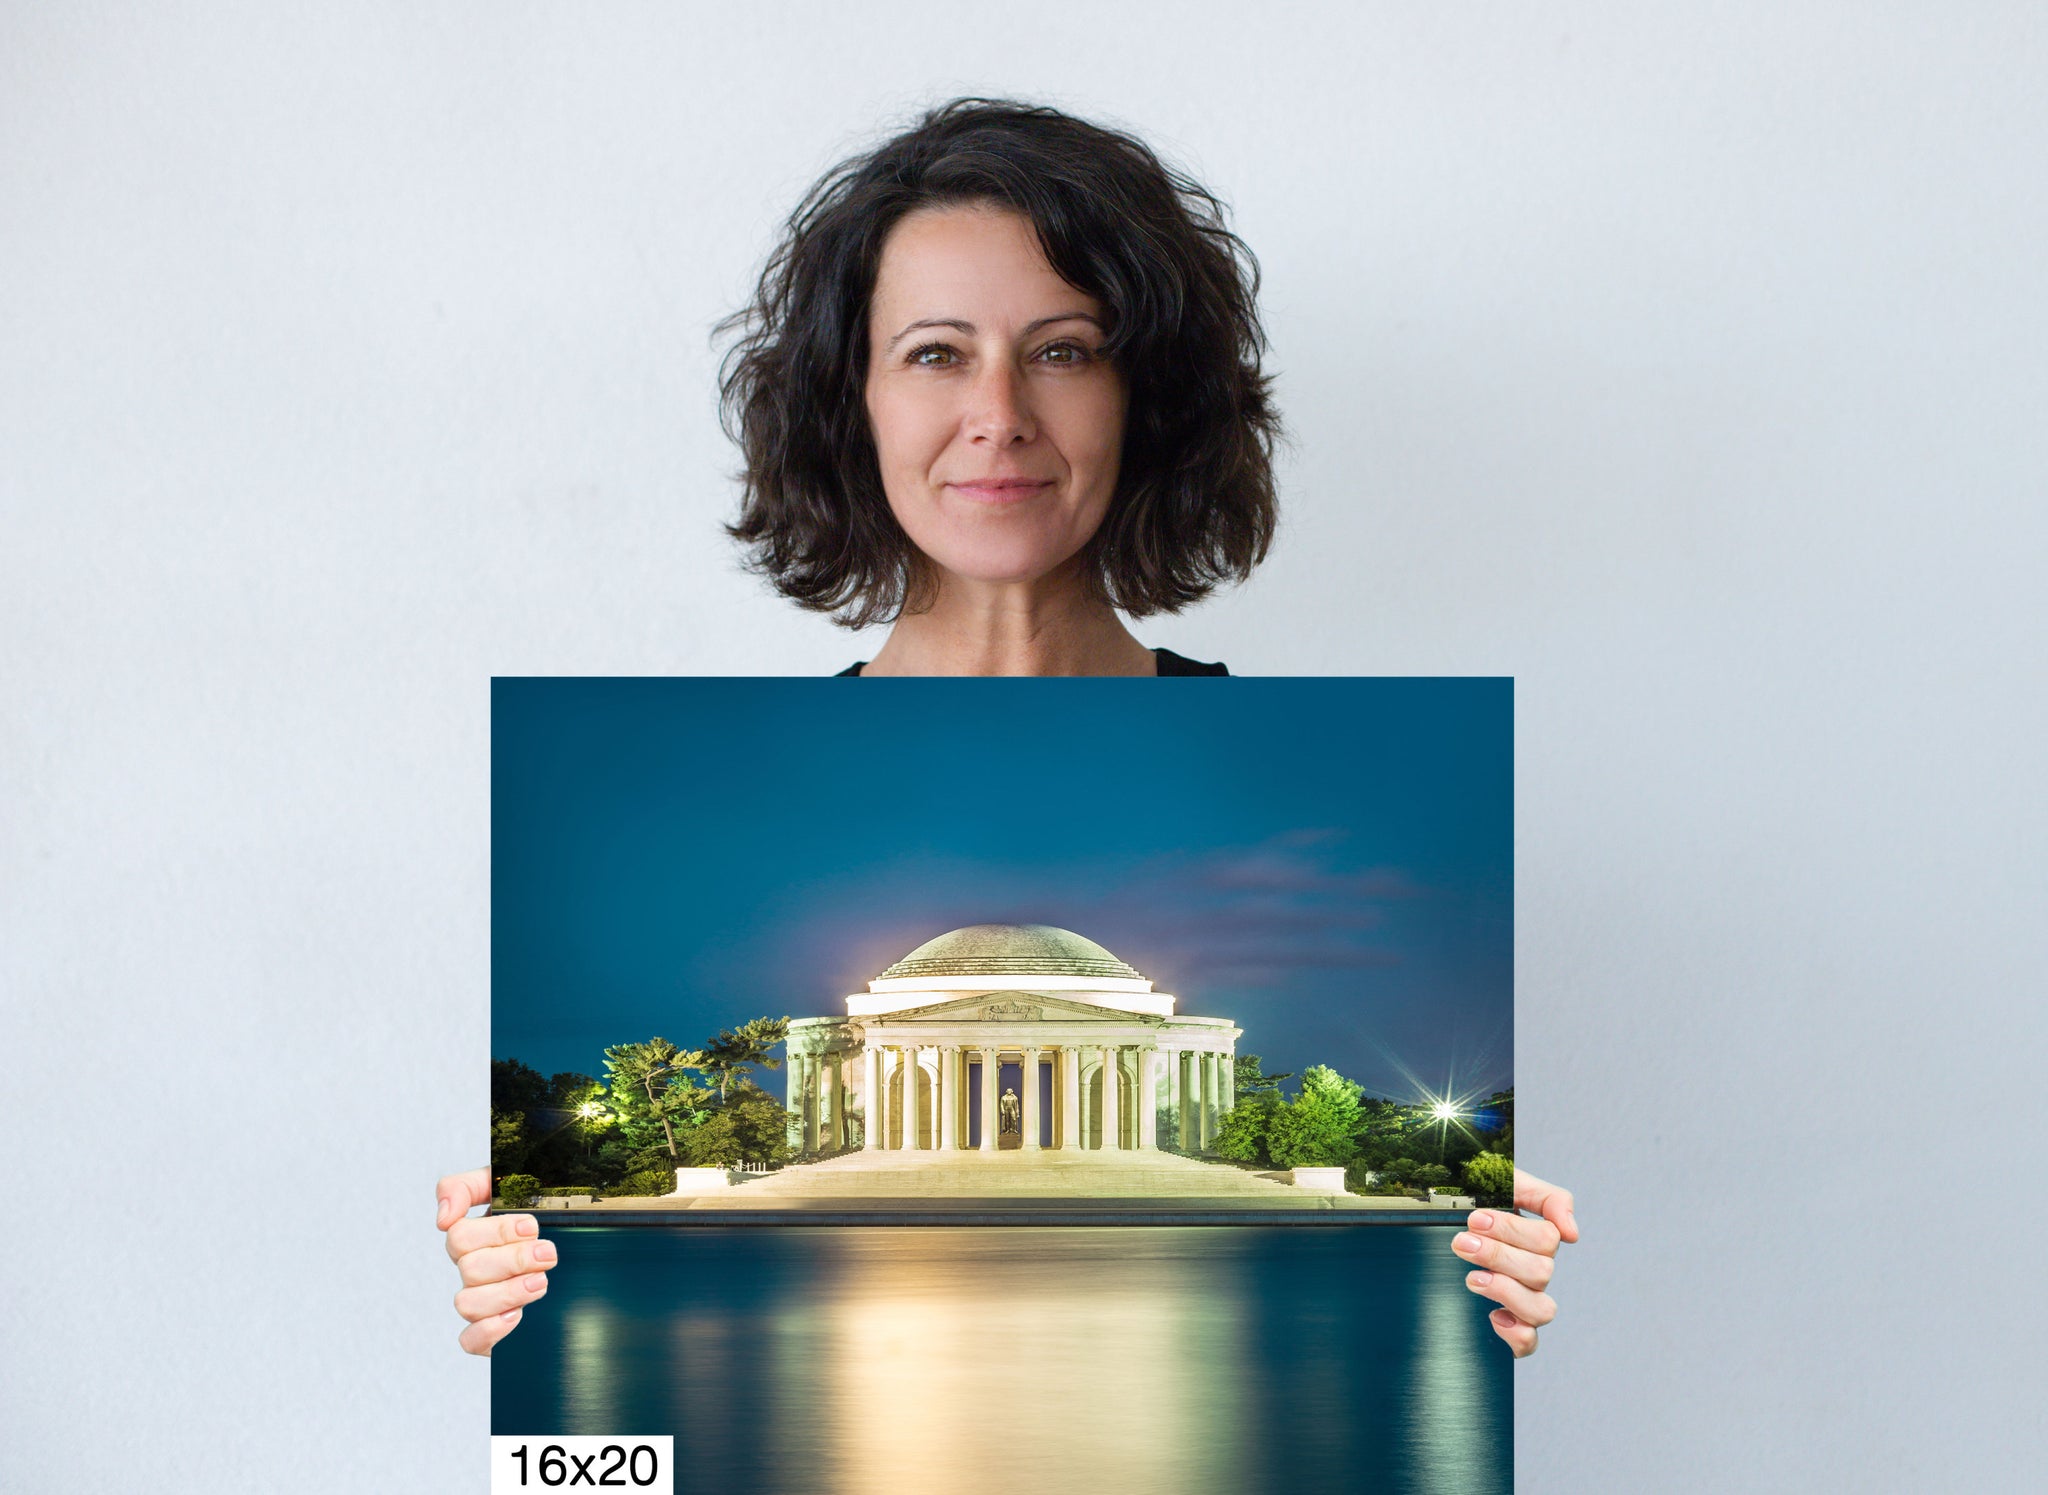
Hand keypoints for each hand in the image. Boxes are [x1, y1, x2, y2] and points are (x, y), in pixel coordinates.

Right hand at [437, 1167, 556, 1356]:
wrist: (576, 1245)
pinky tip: (517, 1315)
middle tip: (547, 1253)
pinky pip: (470, 1340)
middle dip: (514, 1260)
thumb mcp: (507, 1185)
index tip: (532, 1227)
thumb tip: (443, 1218)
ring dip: (507, 1292)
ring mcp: (481, 1300)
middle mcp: (473, 1270)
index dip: (496, 1232)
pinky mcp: (491, 1331)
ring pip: (468, 1303)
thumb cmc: (539, 1213)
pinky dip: (490, 1330)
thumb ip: (467, 1186)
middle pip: (470, 1269)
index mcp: (473, 1237)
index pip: (459, 1235)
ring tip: (541, 1281)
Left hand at [1453, 1167, 1577, 1356]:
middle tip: (1462, 1242)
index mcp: (1537, 1240)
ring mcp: (1524, 1300)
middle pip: (1541, 1272)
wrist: (1436, 1221)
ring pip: (1541, 1309)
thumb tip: (1572, 1233)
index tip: (1475, 1219)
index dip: (1512, 1230)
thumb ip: (1548, 1198)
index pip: (1547, 1239)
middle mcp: (1535, 1272)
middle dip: (1497, 1255)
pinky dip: (1516, 1333)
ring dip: (1506, 1291)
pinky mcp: (1510, 1327)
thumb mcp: (1507, 1183)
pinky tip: (1493, 1315)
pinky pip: (1529, 1343)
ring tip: (1472, 1278)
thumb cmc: (1473, 1204)